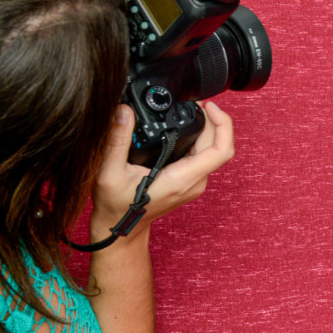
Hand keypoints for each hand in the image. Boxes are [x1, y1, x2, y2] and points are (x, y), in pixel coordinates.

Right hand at [90, 102, 234, 238]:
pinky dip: (198, 137)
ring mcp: (194, 183)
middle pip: (217, 144)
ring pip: (211, 149)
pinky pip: (203, 155)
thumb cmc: (116, 207)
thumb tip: (124, 112)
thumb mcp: (109, 173)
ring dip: (206, 128)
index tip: (208, 106)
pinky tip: (184, 126)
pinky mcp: (189, 181)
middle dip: (211, 119)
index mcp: (182, 179)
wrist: (120, 229)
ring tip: (190, 110)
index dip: (222, 123)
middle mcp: (194, 182)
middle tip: (192, 102)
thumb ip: (117, 141)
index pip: (221, 150)